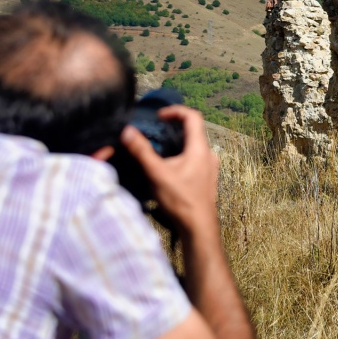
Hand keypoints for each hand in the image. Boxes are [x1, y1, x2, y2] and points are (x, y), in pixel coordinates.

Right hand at [120, 105, 219, 242]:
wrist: (198, 227)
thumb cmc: (180, 200)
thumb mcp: (157, 174)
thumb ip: (142, 151)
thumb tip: (127, 131)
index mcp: (200, 148)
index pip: (192, 116)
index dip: (175, 111)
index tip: (159, 116)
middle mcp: (209, 154)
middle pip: (194, 129)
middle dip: (174, 125)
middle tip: (157, 127)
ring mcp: (210, 166)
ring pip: (195, 144)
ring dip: (178, 140)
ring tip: (160, 146)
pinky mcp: (207, 177)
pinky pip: (196, 157)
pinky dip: (182, 153)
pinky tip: (169, 166)